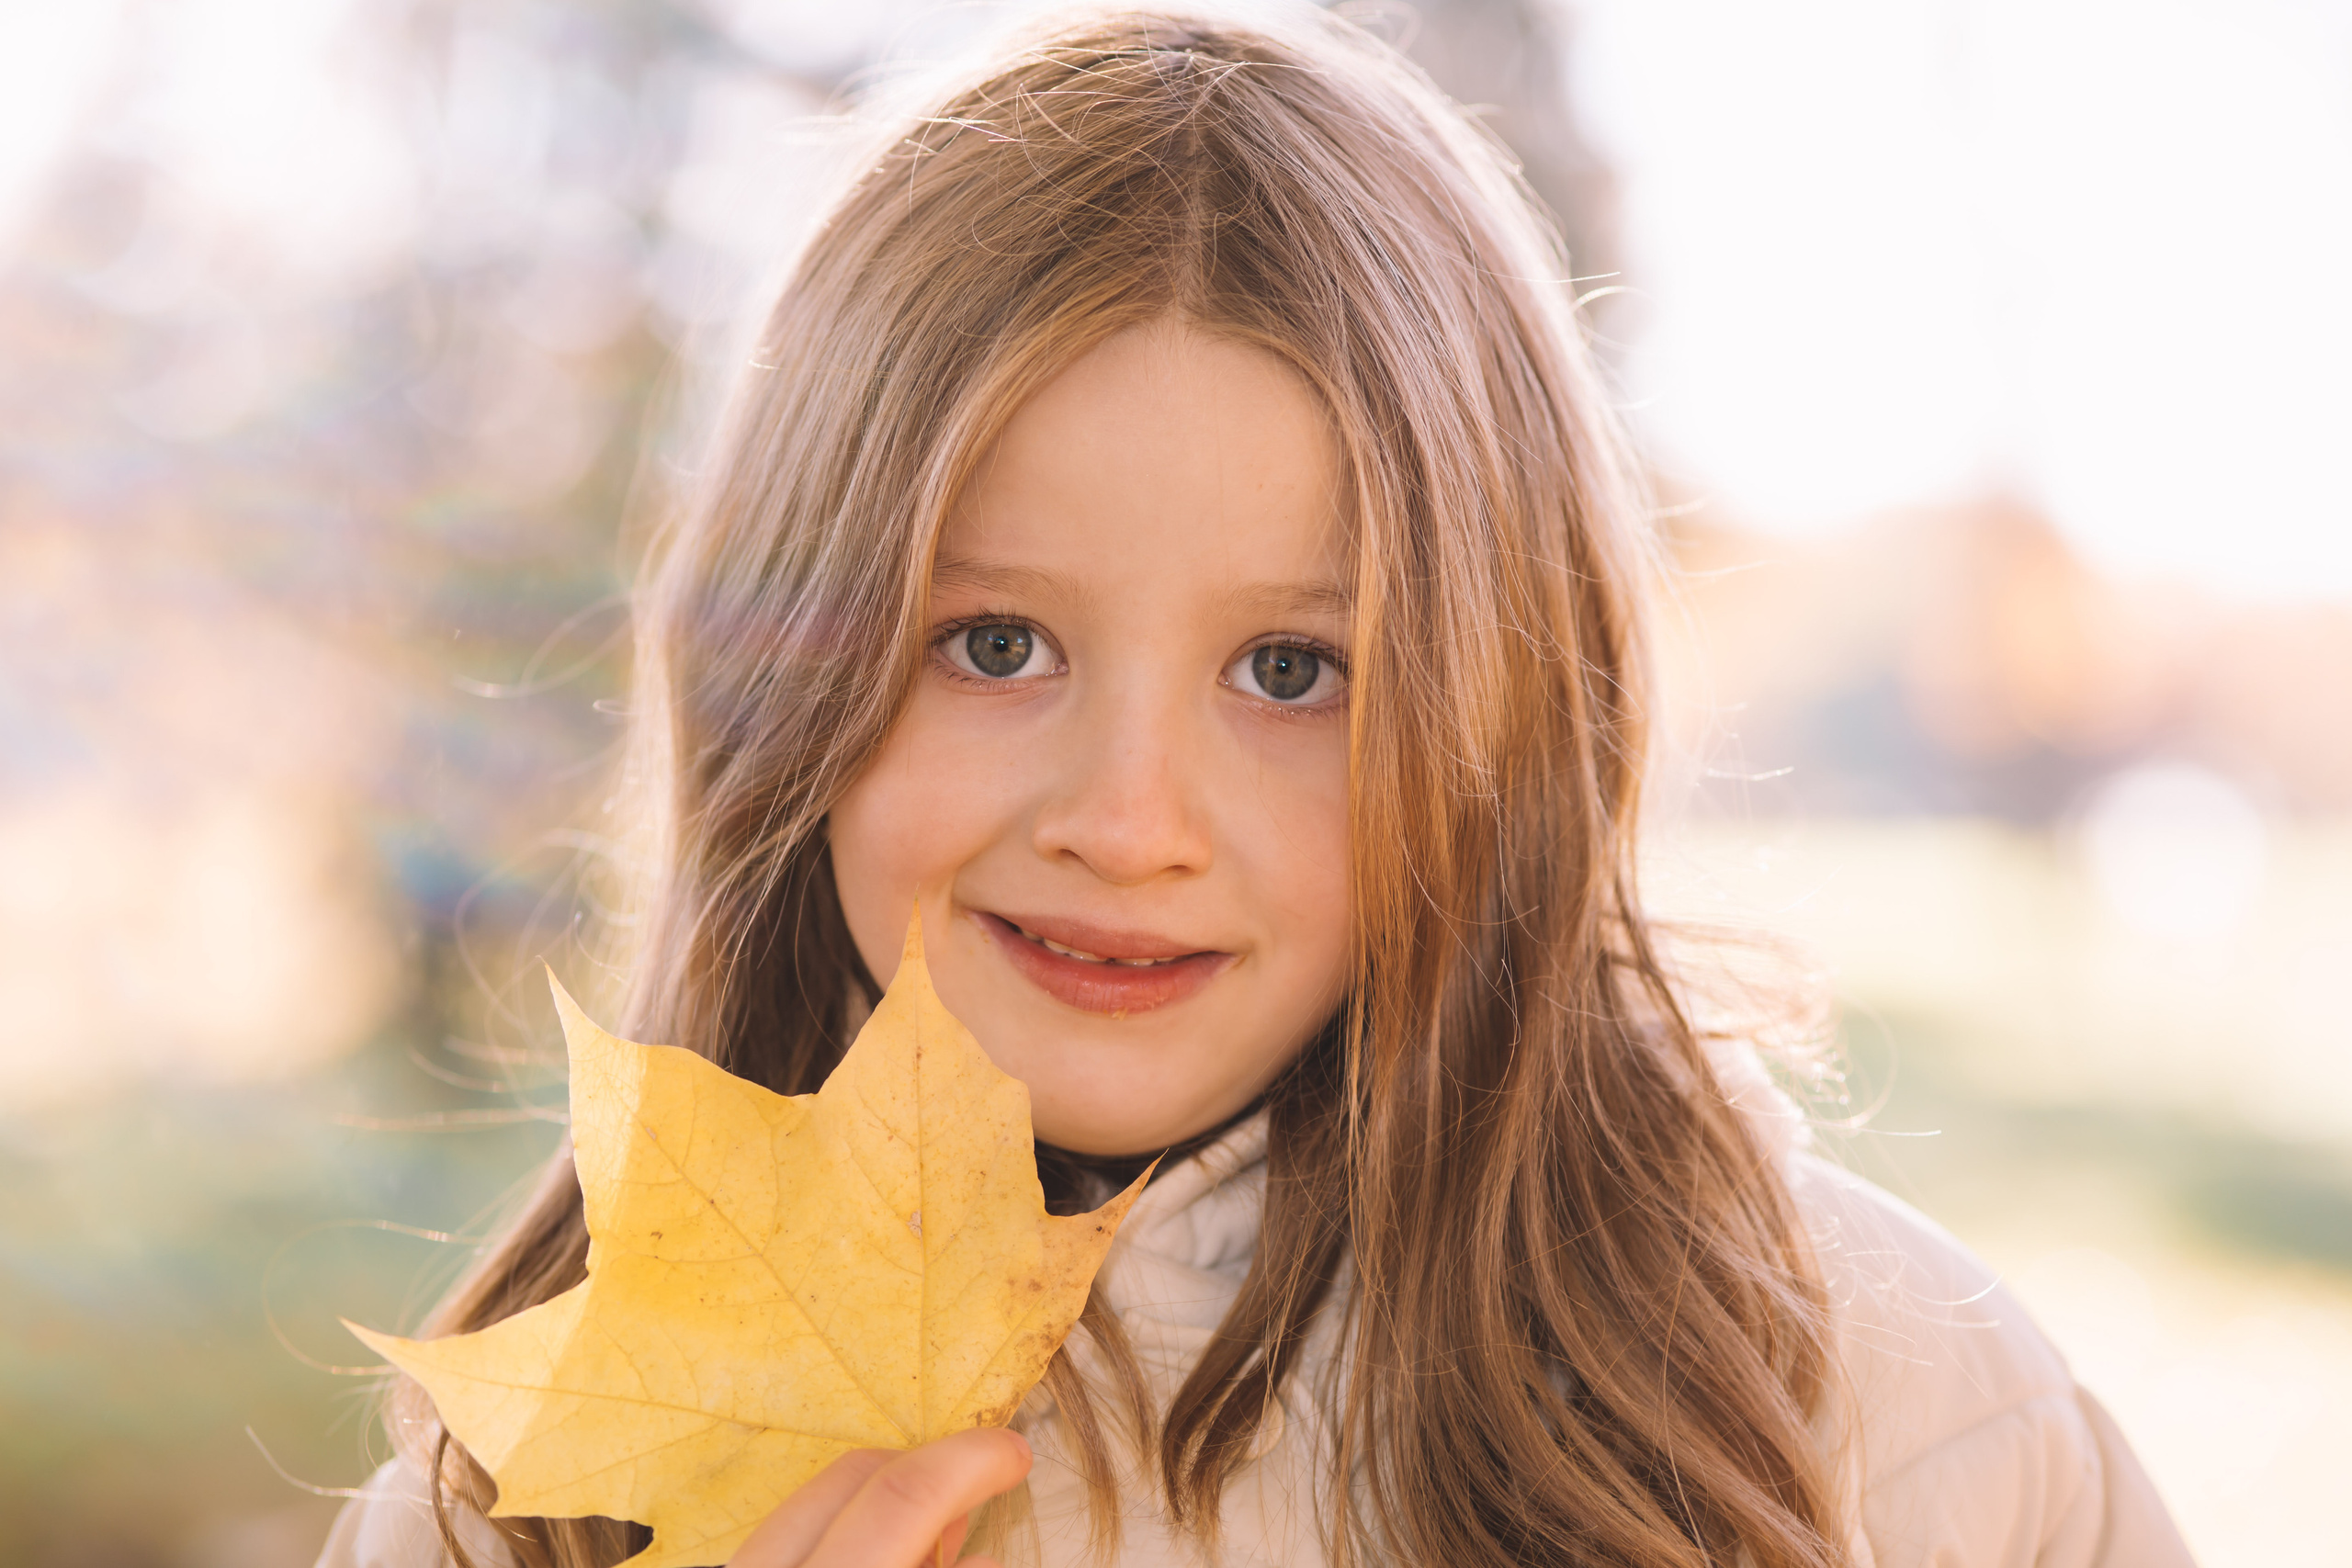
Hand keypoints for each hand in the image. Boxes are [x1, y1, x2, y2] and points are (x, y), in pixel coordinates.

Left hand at [724, 1428, 1032, 1567]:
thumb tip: (982, 1558)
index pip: (901, 1497)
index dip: (971, 1464)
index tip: (1014, 1456)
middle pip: (852, 1475)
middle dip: (929, 1472)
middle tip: (983, 1492)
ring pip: (812, 1500)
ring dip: (884, 1505)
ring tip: (932, 1546)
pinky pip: (785, 1536)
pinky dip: (841, 1534)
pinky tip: (879, 1558)